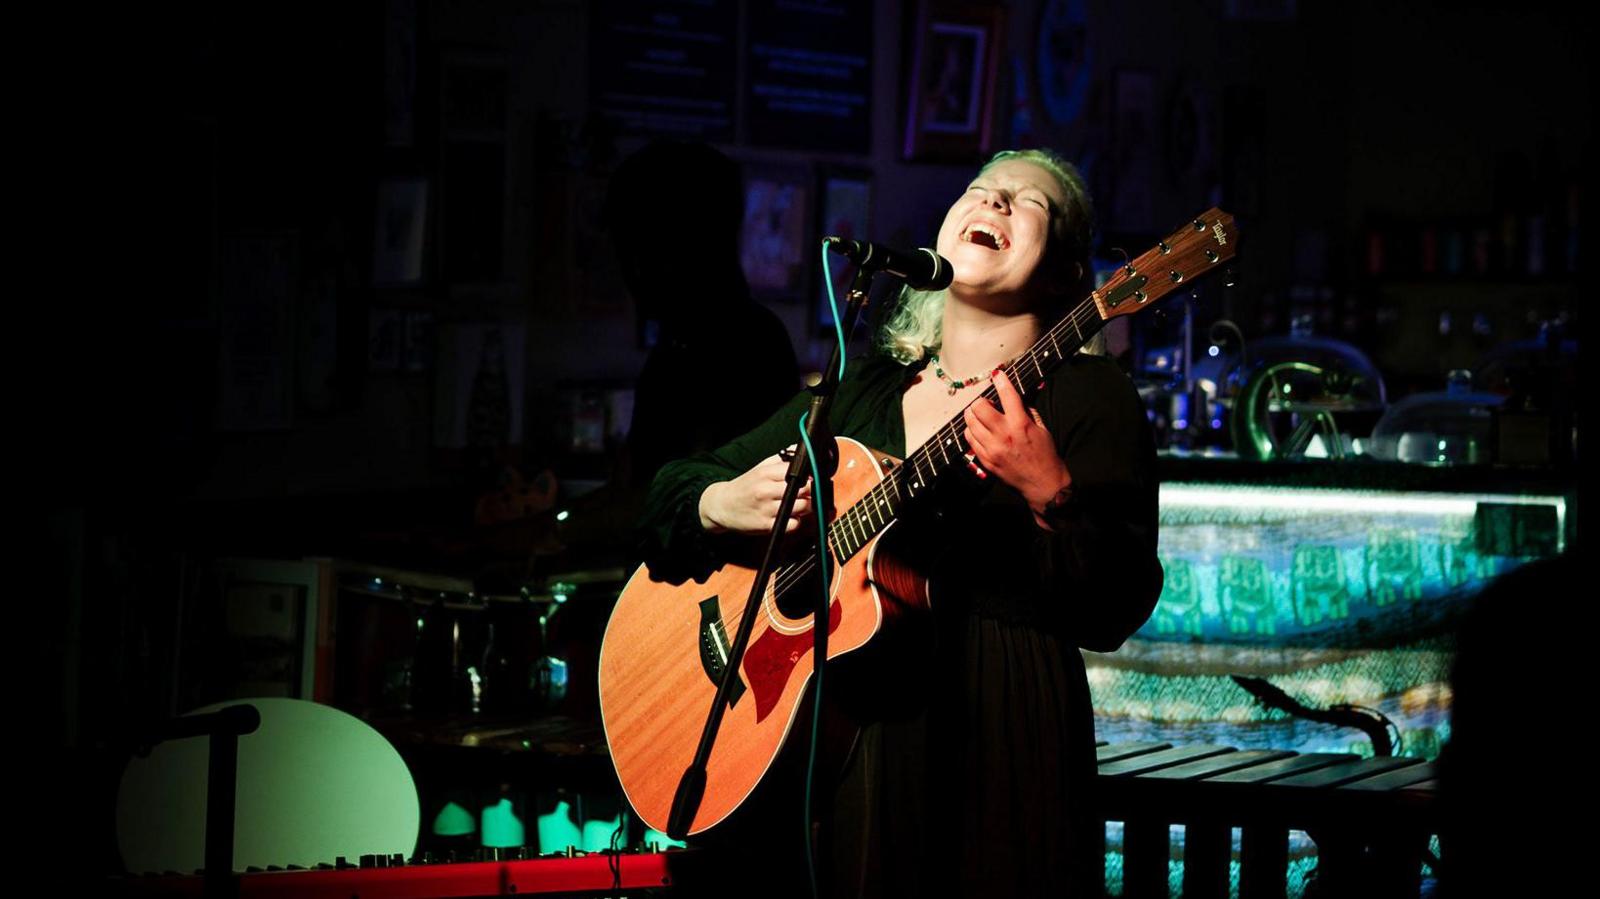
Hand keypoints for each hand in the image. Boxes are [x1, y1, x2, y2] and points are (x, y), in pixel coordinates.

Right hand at [699, 449, 814, 534]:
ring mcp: (766, 509)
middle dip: (811, 491)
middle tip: (808, 493)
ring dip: (807, 506)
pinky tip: (791, 516)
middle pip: (804, 489)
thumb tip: (798, 449)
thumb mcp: (759, 468)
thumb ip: (780, 459)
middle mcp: (766, 490)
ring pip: (801, 507)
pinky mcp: (766, 525)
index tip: (810, 478)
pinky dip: (796, 521)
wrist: (722, 506)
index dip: (809, 475)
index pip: (798, 471)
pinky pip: (792, 524)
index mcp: (765, 474)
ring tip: (799, 504)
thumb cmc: (744, 487)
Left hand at [963, 368, 1071, 514]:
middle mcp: (1003, 435)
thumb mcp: (1041, 428)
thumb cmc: (1045, 455)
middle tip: (987, 403)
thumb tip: (1014, 397)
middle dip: (981, 401)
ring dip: (973, 414)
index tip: (998, 374)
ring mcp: (992, 449)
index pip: (1007, 396)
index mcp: (1020, 425)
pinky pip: (969, 439)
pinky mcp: (985, 460)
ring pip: (970, 422)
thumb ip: (1027, 411)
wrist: (1042, 484)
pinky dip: (972, 431)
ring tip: (981, 415)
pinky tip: (979, 430)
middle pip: (979, 407)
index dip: (1001, 381)